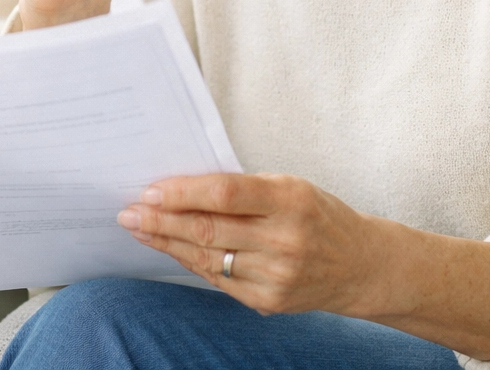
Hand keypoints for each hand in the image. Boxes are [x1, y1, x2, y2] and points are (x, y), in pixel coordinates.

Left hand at [117, 173, 375, 316]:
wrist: (360, 265)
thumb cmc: (318, 215)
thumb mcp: (290, 187)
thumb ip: (243, 188)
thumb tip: (182, 188)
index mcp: (291, 200)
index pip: (225, 193)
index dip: (183, 192)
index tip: (150, 190)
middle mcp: (284, 240)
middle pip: (208, 229)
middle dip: (161, 221)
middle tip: (129, 212)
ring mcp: (276, 276)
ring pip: (206, 258)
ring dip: (167, 243)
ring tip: (140, 229)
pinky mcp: (268, 302)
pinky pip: (218, 280)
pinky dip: (191, 262)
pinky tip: (171, 249)